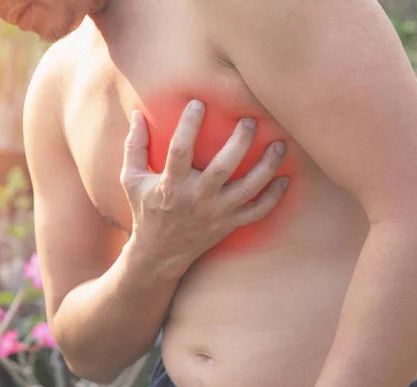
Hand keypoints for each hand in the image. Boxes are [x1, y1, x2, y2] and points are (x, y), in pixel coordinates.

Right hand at [120, 99, 288, 269]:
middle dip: (240, 142)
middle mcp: (196, 199)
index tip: (198, 103)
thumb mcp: (130, 179)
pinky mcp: (229, 224)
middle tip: (250, 121)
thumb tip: (137, 114)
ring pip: (248, 189)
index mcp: (170, 185)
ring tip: (280, 144)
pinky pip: (257, 212)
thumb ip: (134, 146)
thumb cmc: (146, 210)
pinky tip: (285, 179)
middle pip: (222, 167)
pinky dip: (274, 197)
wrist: (160, 253)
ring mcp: (216, 213)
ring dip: (267, 166)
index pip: (179, 151)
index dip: (189, 126)